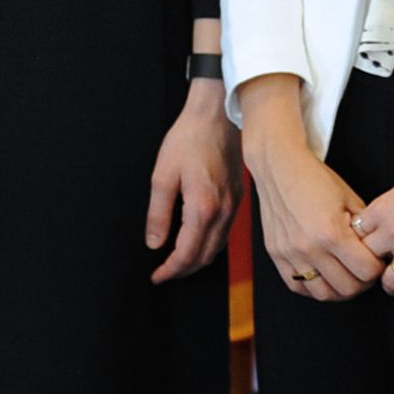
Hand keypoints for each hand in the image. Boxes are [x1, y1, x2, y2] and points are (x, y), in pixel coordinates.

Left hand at [146, 80, 238, 282]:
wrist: (217, 117)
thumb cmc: (189, 140)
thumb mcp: (163, 175)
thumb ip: (158, 213)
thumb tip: (154, 242)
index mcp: (203, 208)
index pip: (187, 254)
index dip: (171, 270)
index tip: (157, 276)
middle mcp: (224, 212)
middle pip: (205, 257)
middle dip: (183, 270)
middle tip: (163, 273)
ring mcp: (235, 207)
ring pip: (217, 247)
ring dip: (197, 260)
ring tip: (176, 262)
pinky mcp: (238, 200)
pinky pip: (225, 233)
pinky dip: (210, 245)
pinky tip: (196, 241)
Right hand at [238, 76, 383, 300]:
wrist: (278, 166)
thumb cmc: (316, 179)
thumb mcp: (350, 200)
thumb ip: (366, 231)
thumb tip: (381, 253)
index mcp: (332, 233)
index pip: (368, 272)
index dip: (378, 268)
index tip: (377, 260)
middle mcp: (309, 247)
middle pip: (348, 288)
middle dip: (363, 282)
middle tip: (364, 270)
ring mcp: (290, 253)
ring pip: (323, 294)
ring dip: (340, 289)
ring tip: (346, 276)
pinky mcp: (276, 253)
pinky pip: (298, 286)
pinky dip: (314, 287)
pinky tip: (323, 275)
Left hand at [353, 122, 393, 310]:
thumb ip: (386, 210)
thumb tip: (379, 224)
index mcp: (381, 212)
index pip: (354, 237)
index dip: (357, 246)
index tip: (360, 253)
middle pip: (367, 261)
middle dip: (369, 268)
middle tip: (373, 273)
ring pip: (390, 282)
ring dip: (391, 288)